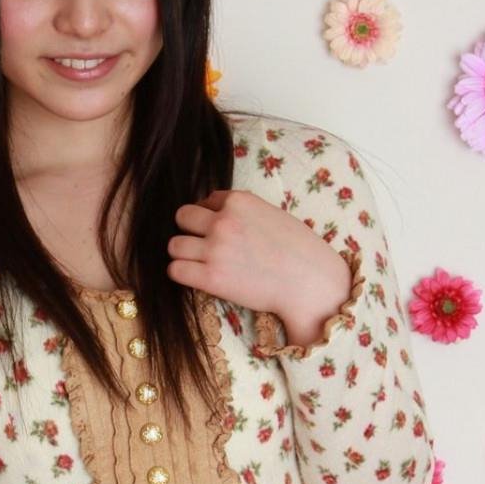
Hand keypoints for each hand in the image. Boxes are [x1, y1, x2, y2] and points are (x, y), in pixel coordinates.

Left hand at [166, 187, 351, 333]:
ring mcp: (215, 249)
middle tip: (205, 246)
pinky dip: (182, 274)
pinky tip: (197, 277)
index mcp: (239, 201)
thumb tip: (216, 212)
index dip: (212, 216)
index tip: (223, 232)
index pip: (206, 200)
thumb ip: (243, 211)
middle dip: (190, 230)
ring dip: (183, 253)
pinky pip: (175, 270)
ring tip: (199, 263)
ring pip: (174, 245)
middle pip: (182, 217)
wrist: (310, 283)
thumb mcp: (271, 214)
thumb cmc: (298, 250)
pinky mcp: (211, 278)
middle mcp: (223, 221)